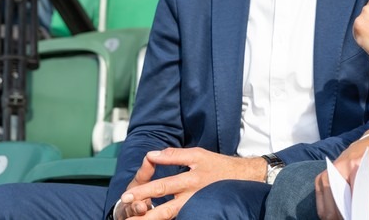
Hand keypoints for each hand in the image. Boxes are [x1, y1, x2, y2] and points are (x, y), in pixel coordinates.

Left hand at [117, 148, 266, 218]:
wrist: (242, 178)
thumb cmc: (217, 165)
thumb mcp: (197, 154)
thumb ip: (173, 155)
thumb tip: (151, 154)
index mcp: (189, 180)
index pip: (162, 186)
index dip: (144, 191)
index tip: (127, 196)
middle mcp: (191, 196)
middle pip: (164, 209)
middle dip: (144, 215)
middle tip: (127, 219)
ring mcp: (195, 206)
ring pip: (171, 217)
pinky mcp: (198, 211)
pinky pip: (180, 218)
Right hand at [316, 134, 368, 219]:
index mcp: (354, 165)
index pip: (351, 198)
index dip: (358, 214)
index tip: (365, 217)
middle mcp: (335, 169)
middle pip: (335, 207)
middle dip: (349, 217)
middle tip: (362, 216)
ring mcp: (325, 175)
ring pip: (325, 210)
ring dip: (339, 217)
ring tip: (355, 214)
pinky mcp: (321, 180)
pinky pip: (322, 207)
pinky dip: (332, 213)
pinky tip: (346, 211)